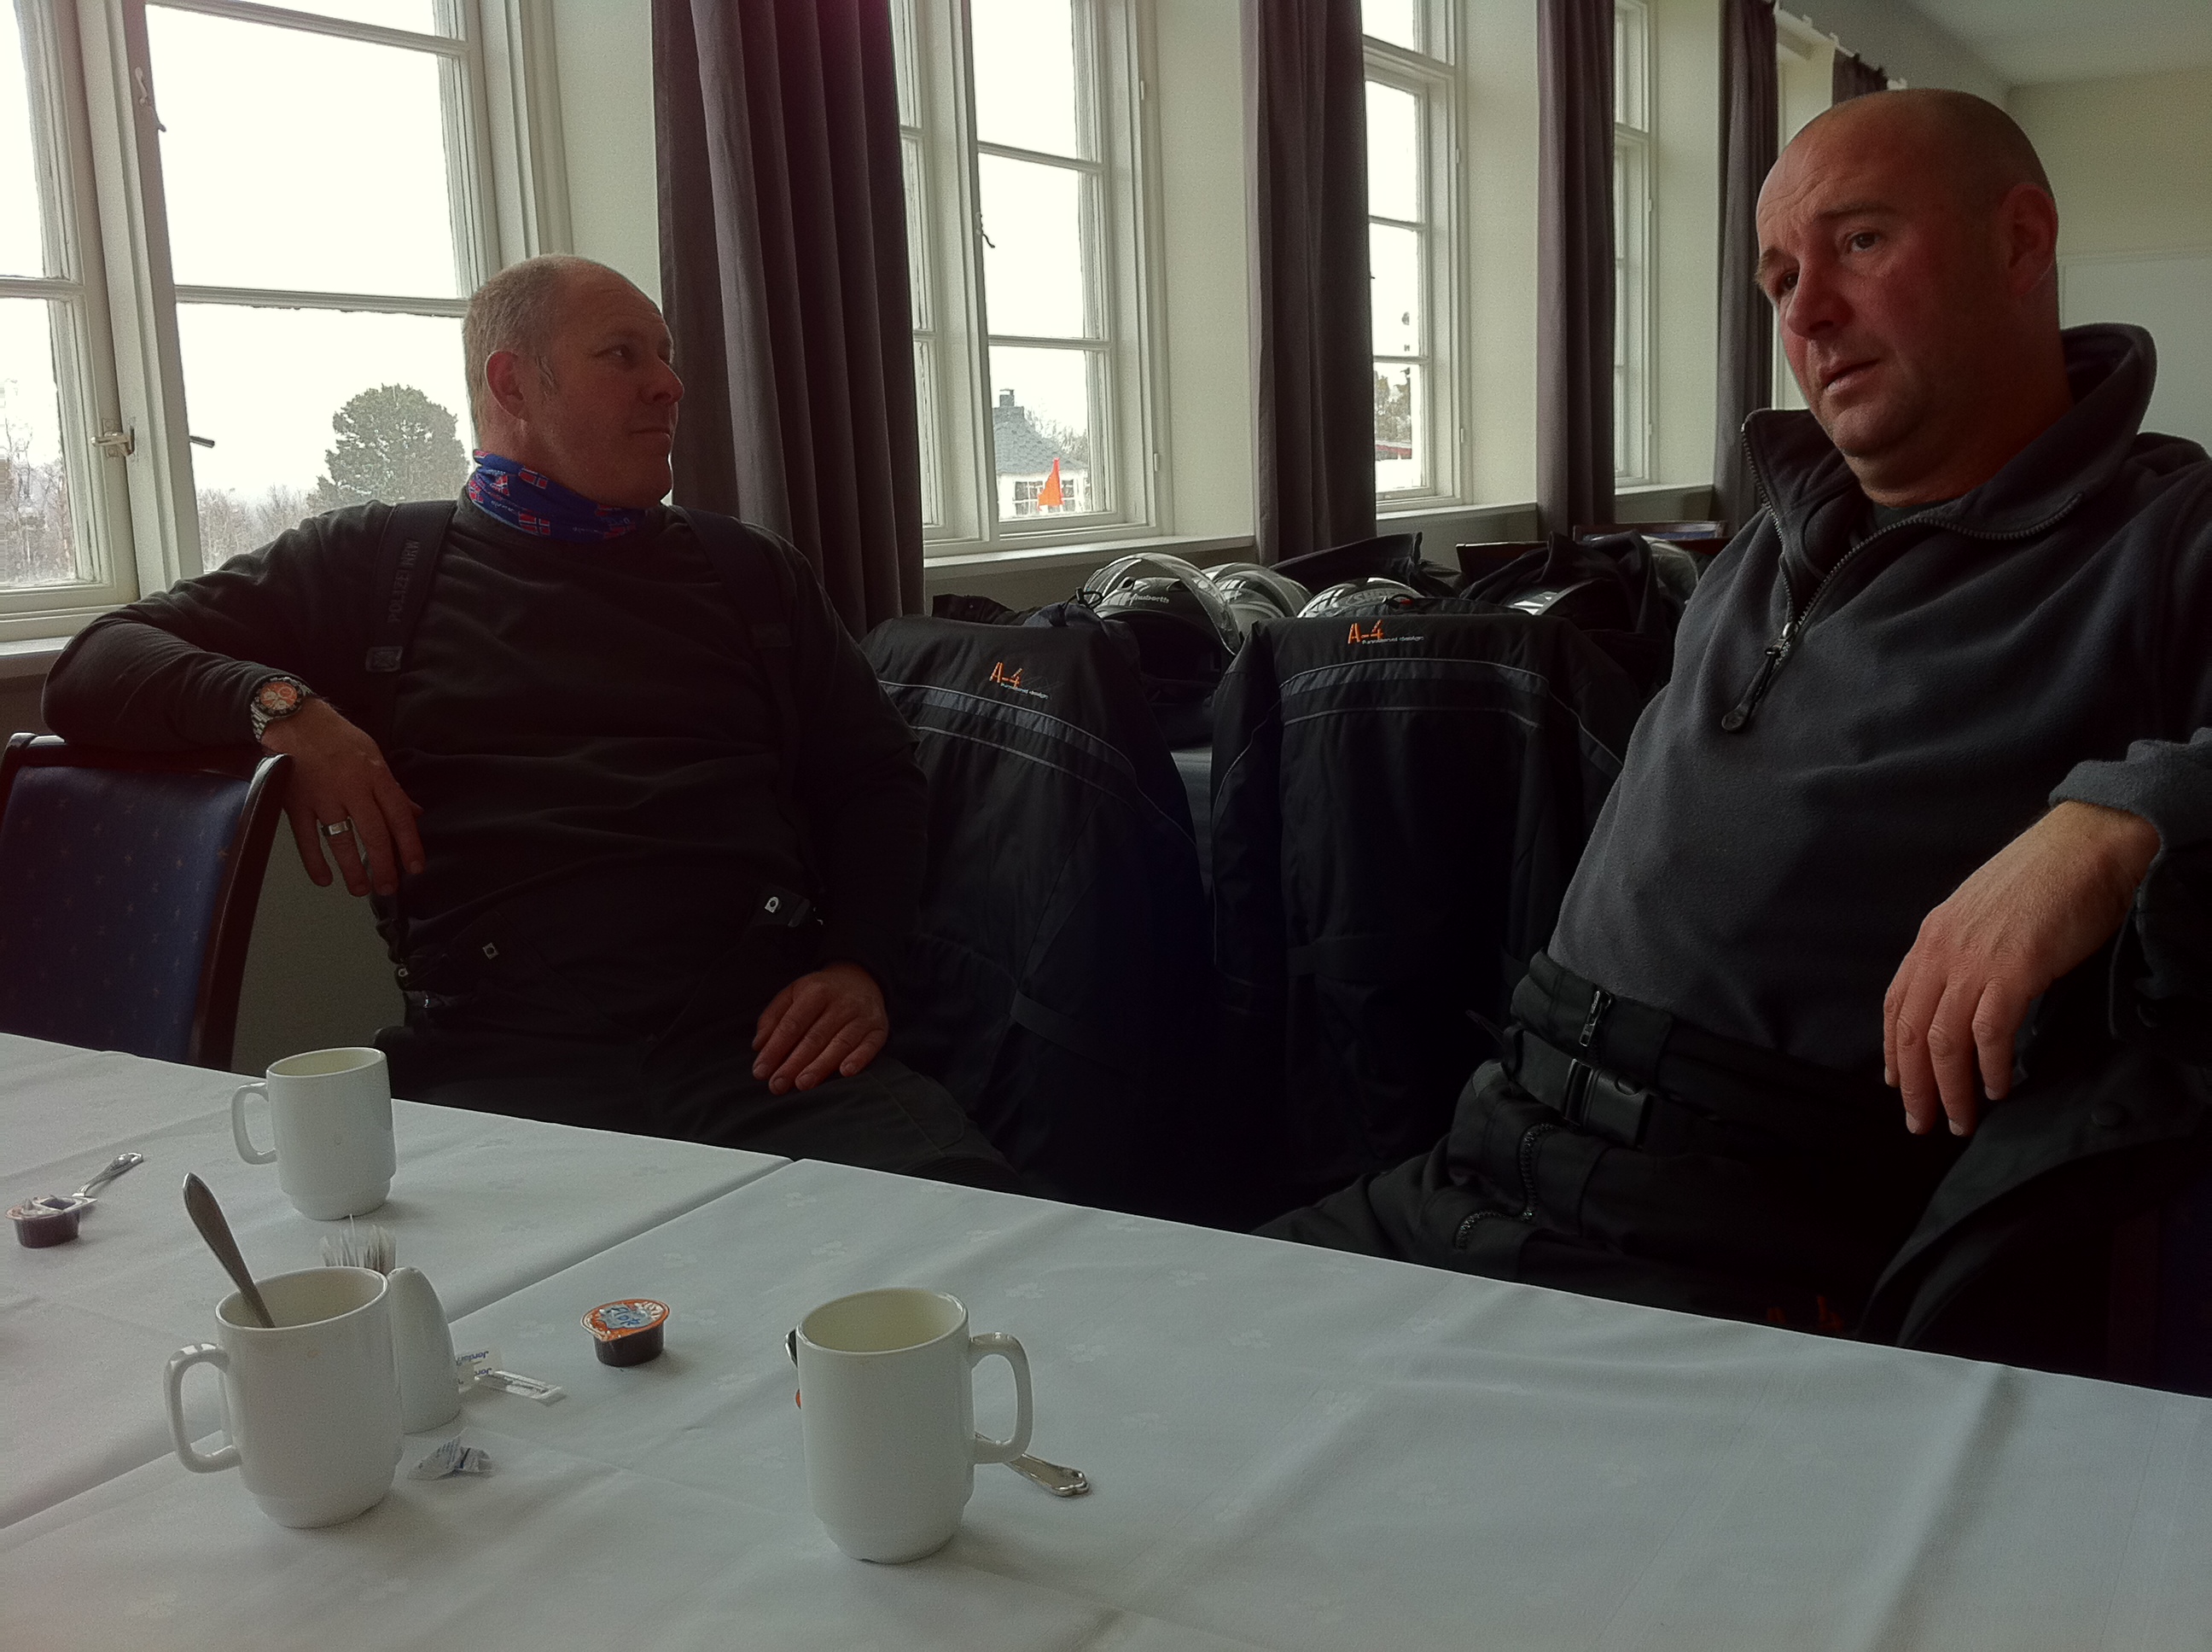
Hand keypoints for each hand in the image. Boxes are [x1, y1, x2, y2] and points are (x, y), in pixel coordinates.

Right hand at [259, 698, 425, 896]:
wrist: (294, 720)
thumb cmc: (337, 737)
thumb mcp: (373, 754)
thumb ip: (391, 788)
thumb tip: (413, 813)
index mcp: (375, 775)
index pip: (398, 816)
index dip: (409, 844)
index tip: (415, 867)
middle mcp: (351, 789)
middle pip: (373, 834)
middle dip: (383, 865)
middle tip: (388, 887)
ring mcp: (322, 798)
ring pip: (341, 840)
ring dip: (352, 869)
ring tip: (361, 889)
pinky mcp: (295, 803)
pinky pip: (305, 838)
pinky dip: (314, 861)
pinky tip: (324, 879)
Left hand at [751, 962, 888, 1094]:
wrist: (862, 980)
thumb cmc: (820, 994)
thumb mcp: (793, 994)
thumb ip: (773, 1017)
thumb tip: (759, 1045)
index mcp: (816, 991)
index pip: (792, 1024)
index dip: (775, 1048)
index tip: (760, 1071)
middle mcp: (841, 1002)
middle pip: (814, 1037)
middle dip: (794, 1063)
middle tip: (777, 1085)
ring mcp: (862, 1016)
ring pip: (839, 1044)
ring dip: (821, 1066)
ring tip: (802, 1084)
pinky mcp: (878, 1029)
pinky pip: (870, 1046)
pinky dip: (859, 1058)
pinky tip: (845, 1072)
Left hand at [1884, 801, 2158, 1136]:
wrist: (2085, 848)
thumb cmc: (2043, 879)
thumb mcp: (1983, 914)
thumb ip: (1965, 952)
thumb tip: (1964, 994)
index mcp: (1932, 936)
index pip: (1897, 1004)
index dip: (1892, 1050)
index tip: (1896, 1083)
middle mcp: (1942, 950)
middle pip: (1913, 1032)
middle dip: (1913, 1085)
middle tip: (1921, 1122)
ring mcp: (1975, 961)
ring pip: (1945, 1042)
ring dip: (1951, 1089)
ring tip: (1959, 1120)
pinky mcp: (2014, 971)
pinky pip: (1990, 1034)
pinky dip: (1990, 1068)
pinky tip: (1998, 1088)